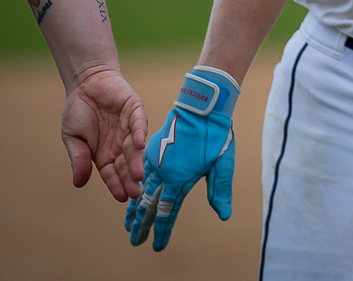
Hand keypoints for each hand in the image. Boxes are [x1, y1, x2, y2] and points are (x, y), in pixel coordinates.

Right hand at [61, 68, 147, 200]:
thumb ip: (78, 158)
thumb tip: (79, 184)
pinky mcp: (135, 110)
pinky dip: (138, 133)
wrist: (86, 83)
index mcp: (105, 155)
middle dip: (130, 178)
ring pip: (134, 148)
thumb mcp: (73, 138)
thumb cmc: (78, 112)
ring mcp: (129, 127)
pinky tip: (138, 144)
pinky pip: (138, 123)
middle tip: (134, 192)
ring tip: (138, 175)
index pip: (112, 174)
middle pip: (126, 164)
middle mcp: (120, 144)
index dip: (117, 185)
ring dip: (136, 160)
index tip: (122, 197)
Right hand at [126, 67, 238, 250]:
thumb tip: (224, 215)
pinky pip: (141, 173)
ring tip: (128, 224)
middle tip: (134, 242)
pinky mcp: (153, 149)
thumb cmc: (215, 133)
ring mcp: (156, 160)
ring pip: (141, 189)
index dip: (162, 231)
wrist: (201, 105)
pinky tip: (132, 195)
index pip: (167, 212)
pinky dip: (135, 187)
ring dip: (134, 208)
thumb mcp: (223, 162)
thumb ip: (220, 189)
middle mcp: (163, 172)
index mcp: (179, 178)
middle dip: (141, 225)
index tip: (156, 247)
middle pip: (149, 205)